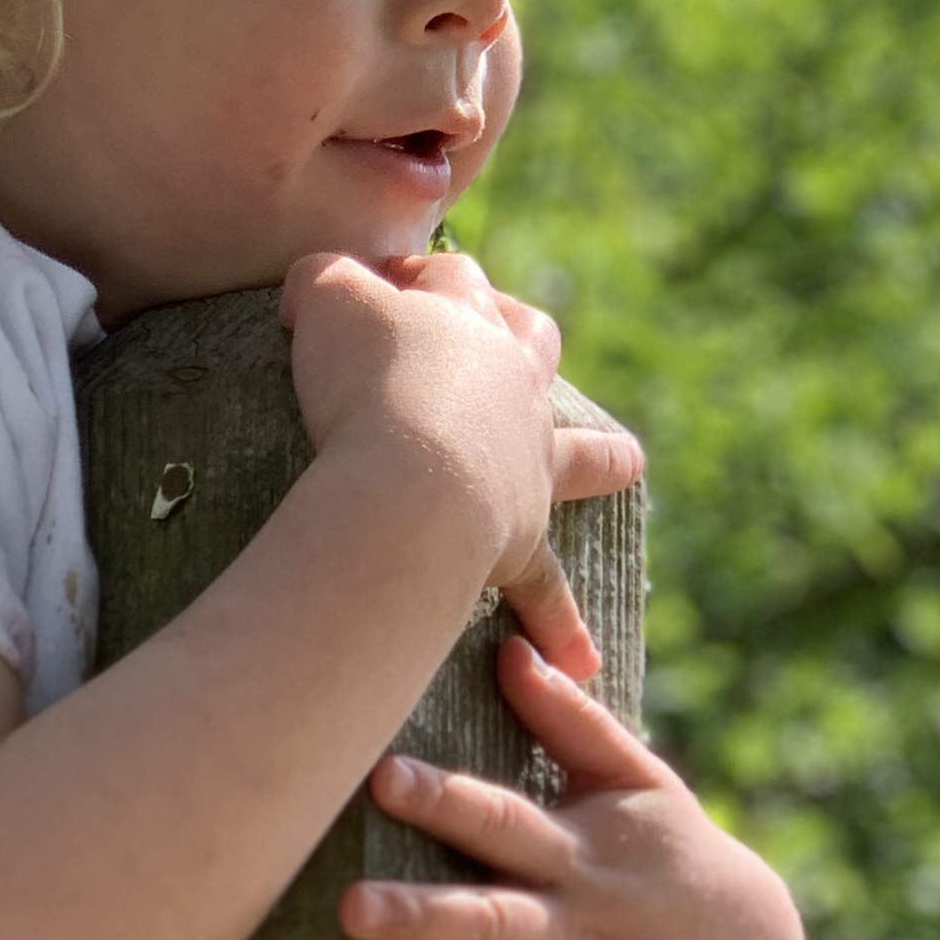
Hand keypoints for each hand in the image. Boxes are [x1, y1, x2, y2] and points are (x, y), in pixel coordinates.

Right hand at [280, 248, 643, 682]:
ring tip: (624, 464)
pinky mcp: (518, 539)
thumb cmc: (363, 381)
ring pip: (581, 452)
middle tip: (496, 335)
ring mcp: (524, 462)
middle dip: (515, 331)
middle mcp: (511, 385)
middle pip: (531, 339)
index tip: (379, 286)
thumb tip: (314, 288)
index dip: (414, 277)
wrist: (410, 478)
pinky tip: (580, 662)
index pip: (449, 277)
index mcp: (467, 321)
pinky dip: (560, 623)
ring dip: (600, 457)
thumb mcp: (323, 300)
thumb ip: (320, 281)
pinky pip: (545, 587)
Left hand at [338, 635, 805, 939]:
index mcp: (575, 855)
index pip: (502, 819)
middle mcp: (574, 930)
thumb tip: (512, 646)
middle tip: (349, 912)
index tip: (379, 775)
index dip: (445, 797)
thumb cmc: (674, 855)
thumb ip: (572, 722)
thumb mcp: (641, 783)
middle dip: (424, 917)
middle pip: (491, 921)